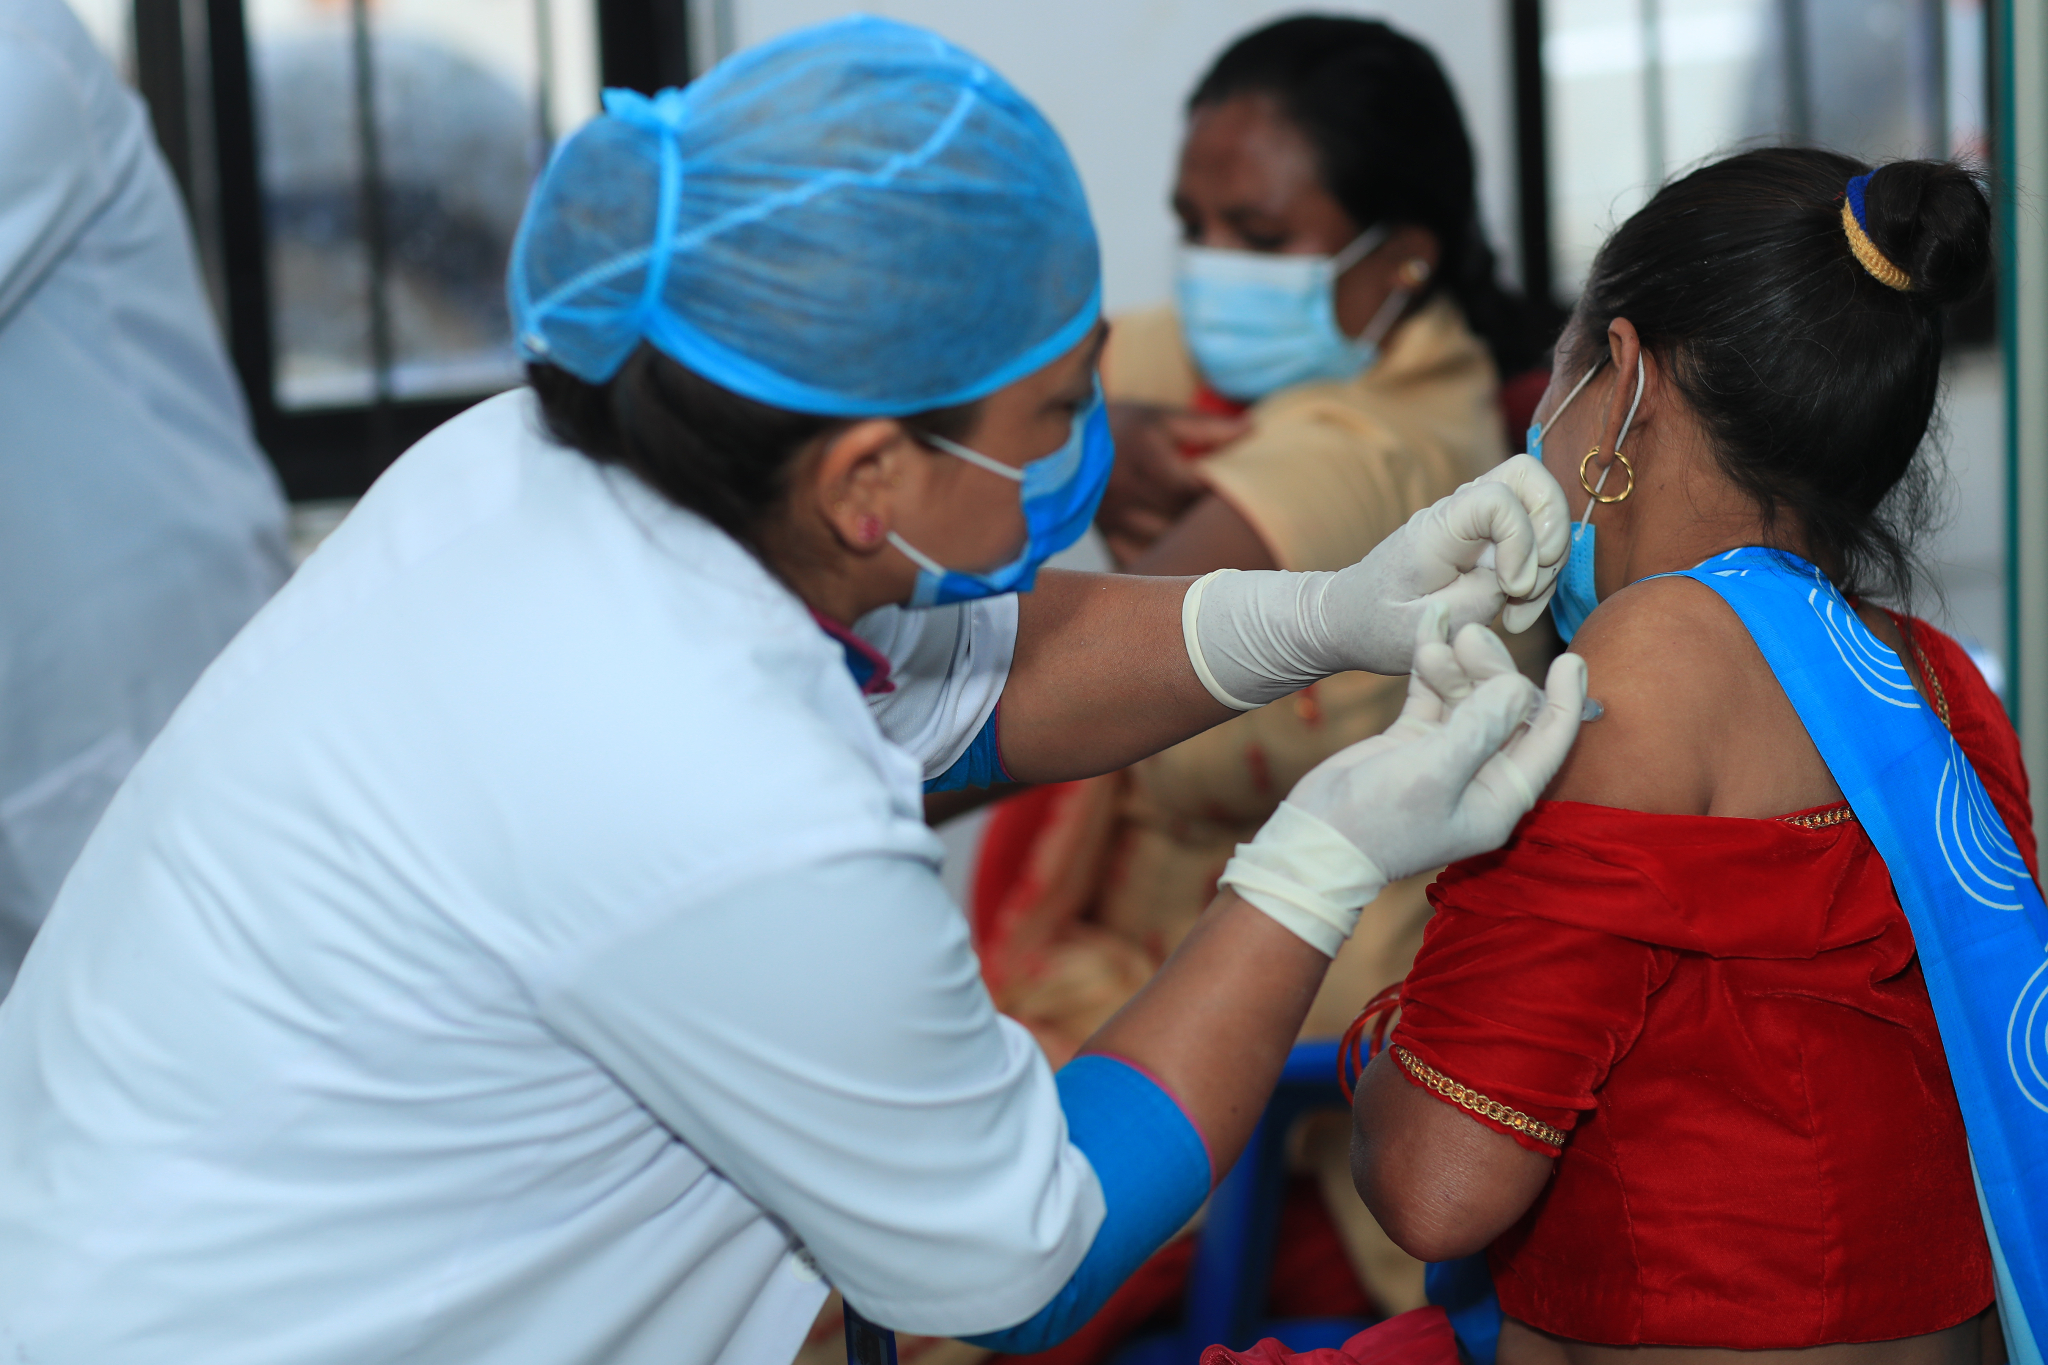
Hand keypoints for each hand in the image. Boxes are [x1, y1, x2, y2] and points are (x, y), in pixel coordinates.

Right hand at [1097, 402, 1248, 565]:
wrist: (1071, 438)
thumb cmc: (1128, 426)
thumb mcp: (1164, 417)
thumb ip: (1208, 426)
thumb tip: (1253, 429)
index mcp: (1143, 452)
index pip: (1189, 486)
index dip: (1213, 495)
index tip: (1232, 495)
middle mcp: (1123, 485)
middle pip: (1178, 517)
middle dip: (1204, 520)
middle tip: (1227, 521)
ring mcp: (1110, 513)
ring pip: (1160, 541)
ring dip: (1185, 542)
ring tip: (1206, 537)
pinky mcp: (1103, 532)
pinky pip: (1138, 556)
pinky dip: (1161, 557)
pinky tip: (1177, 551)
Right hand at [1218, 606, 1586, 953]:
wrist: (1315, 840)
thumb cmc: (1378, 821)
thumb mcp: (1434, 774)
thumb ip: (1479, 729)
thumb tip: (1519, 685)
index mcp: (1501, 797)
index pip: (1548, 742)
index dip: (1564, 700)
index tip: (1571, 658)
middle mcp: (1481, 774)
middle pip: (1506, 709)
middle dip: (1495, 670)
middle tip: (1473, 637)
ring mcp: (1445, 756)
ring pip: (1469, 697)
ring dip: (1460, 664)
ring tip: (1447, 631)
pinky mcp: (1413, 742)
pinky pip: (1432, 695)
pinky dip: (1430, 665)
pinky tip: (1430, 629)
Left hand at [1330, 454, 1571, 666]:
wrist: (1352, 620)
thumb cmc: (1377, 626)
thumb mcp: (1424, 627)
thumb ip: (1478, 598)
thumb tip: (1519, 577)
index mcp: (1437, 529)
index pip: (1499, 496)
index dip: (1521, 538)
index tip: (1509, 587)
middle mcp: (1459, 513)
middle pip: (1531, 479)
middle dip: (1551, 534)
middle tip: (1526, 588)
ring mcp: (1475, 521)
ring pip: (1541, 511)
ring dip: (1546, 565)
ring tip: (1517, 613)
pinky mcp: (1487, 539)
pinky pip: (1533, 540)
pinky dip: (1537, 575)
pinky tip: (1516, 612)